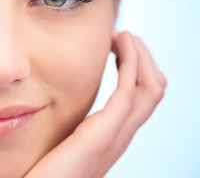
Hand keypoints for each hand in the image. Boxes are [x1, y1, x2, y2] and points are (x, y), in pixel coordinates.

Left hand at [25, 31, 166, 177]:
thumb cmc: (46, 172)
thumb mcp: (66, 141)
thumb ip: (75, 126)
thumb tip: (68, 107)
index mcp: (113, 135)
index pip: (141, 98)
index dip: (138, 68)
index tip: (119, 46)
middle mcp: (121, 136)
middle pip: (153, 89)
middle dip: (144, 58)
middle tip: (125, 37)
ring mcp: (116, 136)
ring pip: (150, 88)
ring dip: (140, 56)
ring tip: (124, 36)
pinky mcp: (102, 135)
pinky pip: (128, 91)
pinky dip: (129, 63)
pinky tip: (119, 44)